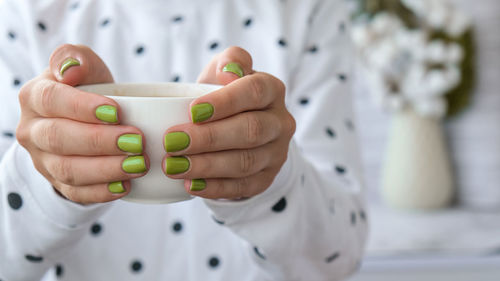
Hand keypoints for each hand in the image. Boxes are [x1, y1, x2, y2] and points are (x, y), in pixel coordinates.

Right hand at [16, 44, 148, 203]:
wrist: (85, 119)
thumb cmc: (89, 87)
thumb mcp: (86, 65)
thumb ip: (76, 58)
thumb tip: (70, 69)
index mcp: (34, 96)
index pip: (52, 100)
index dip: (83, 107)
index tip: (118, 112)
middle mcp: (32, 130)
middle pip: (60, 139)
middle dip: (101, 141)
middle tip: (137, 140)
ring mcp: (43, 161)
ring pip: (68, 170)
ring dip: (106, 169)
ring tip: (139, 164)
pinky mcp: (59, 183)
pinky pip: (77, 193)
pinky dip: (102, 192)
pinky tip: (126, 186)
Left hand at [163, 47, 295, 198]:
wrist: (239, 128)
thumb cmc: (224, 95)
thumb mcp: (224, 72)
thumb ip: (229, 61)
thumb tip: (228, 72)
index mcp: (272, 90)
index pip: (254, 92)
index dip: (225, 102)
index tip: (192, 111)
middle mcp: (280, 122)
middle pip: (250, 130)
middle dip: (208, 138)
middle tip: (172, 142)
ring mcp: (276, 153)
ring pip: (246, 162)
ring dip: (207, 166)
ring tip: (173, 166)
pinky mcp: (266, 178)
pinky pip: (243, 187)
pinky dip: (215, 187)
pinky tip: (190, 185)